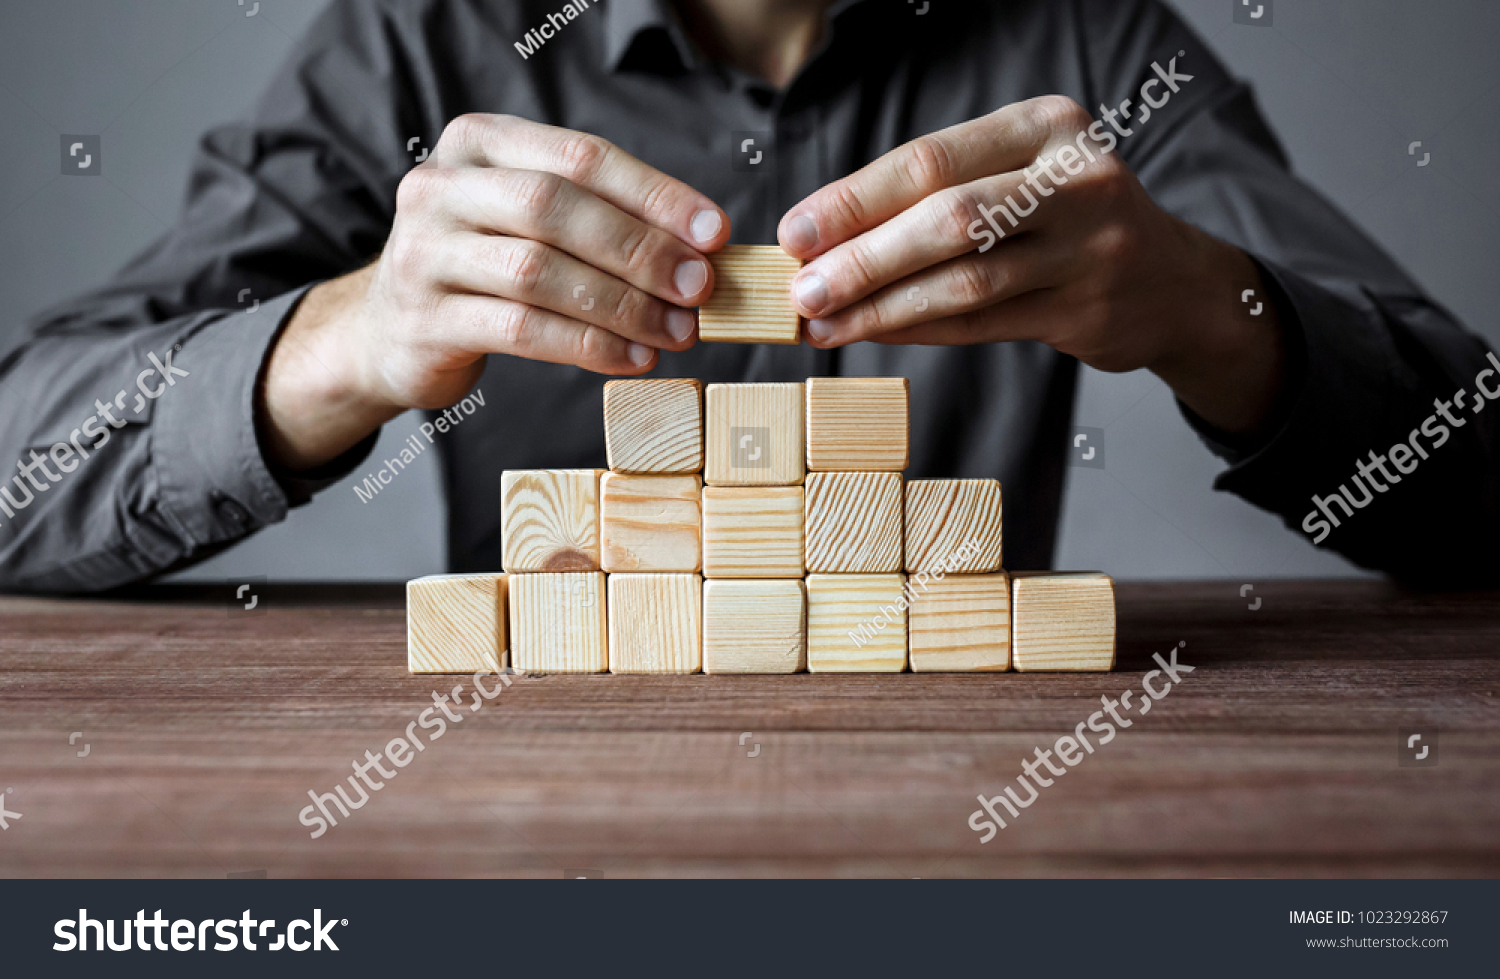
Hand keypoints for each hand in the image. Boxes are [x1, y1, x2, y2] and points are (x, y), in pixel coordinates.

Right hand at [262, 114, 729, 468]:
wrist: (385, 329)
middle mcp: (440, 187)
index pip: (580, 156)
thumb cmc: (481, 268)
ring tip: (676, 331)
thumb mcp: (525, 220)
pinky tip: (631, 358)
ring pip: (539, 272)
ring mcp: (424, 253)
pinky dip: (586, 345)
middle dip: (640, 249)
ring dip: (621, 305)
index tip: (714, 232)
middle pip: (556, 207)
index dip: (655, 194)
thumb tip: (702, 249)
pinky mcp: (424, 319)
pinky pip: (520, 330)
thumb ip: (597, 217)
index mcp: (477, 143)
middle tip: (700, 287)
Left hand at [777, 96, 1284, 432]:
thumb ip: (938, 193)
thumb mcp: (1018, 175)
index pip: (931, 161)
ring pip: (963, 281)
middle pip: (946, 219)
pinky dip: (918, 330)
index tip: (795, 231)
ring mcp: (1087, 249)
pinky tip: (873, 333)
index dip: (855, 199)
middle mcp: (1075, 180)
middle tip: (802, 288)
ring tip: (822, 323)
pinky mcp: (1084, 310)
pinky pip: (980, 323)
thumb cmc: (1066, 220)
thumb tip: (823, 235)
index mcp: (1047, 127)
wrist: (1171, 280)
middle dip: (862, 257)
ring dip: (881, 307)